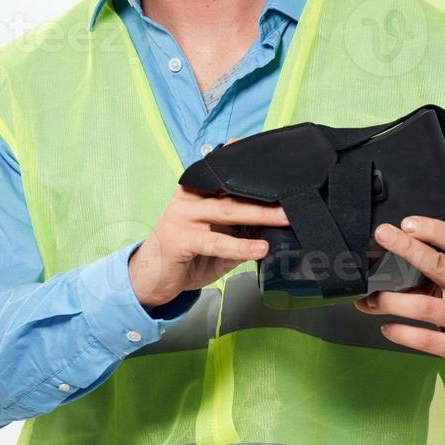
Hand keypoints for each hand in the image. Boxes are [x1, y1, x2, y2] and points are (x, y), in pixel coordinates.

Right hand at [129, 184, 288, 308]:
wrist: (151, 277)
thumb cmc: (187, 254)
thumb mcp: (216, 235)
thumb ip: (238, 225)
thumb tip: (274, 223)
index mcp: (197, 189)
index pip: (228, 174)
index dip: (251, 170)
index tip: (277, 166)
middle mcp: (189, 197)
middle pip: (232, 191)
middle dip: (265, 195)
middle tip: (293, 196)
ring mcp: (182, 216)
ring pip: (227, 211)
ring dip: (260, 215)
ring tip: (283, 218)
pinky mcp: (180, 239)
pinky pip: (216, 242)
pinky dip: (241, 246)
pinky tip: (259, 247)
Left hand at [354, 215, 444, 379]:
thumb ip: (439, 272)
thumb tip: (388, 265)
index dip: (432, 230)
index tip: (407, 223)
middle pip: (439, 266)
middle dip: (407, 248)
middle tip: (382, 236)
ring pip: (424, 307)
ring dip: (391, 301)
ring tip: (371, 299)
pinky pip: (426, 340)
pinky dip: (402, 333)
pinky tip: (387, 328)